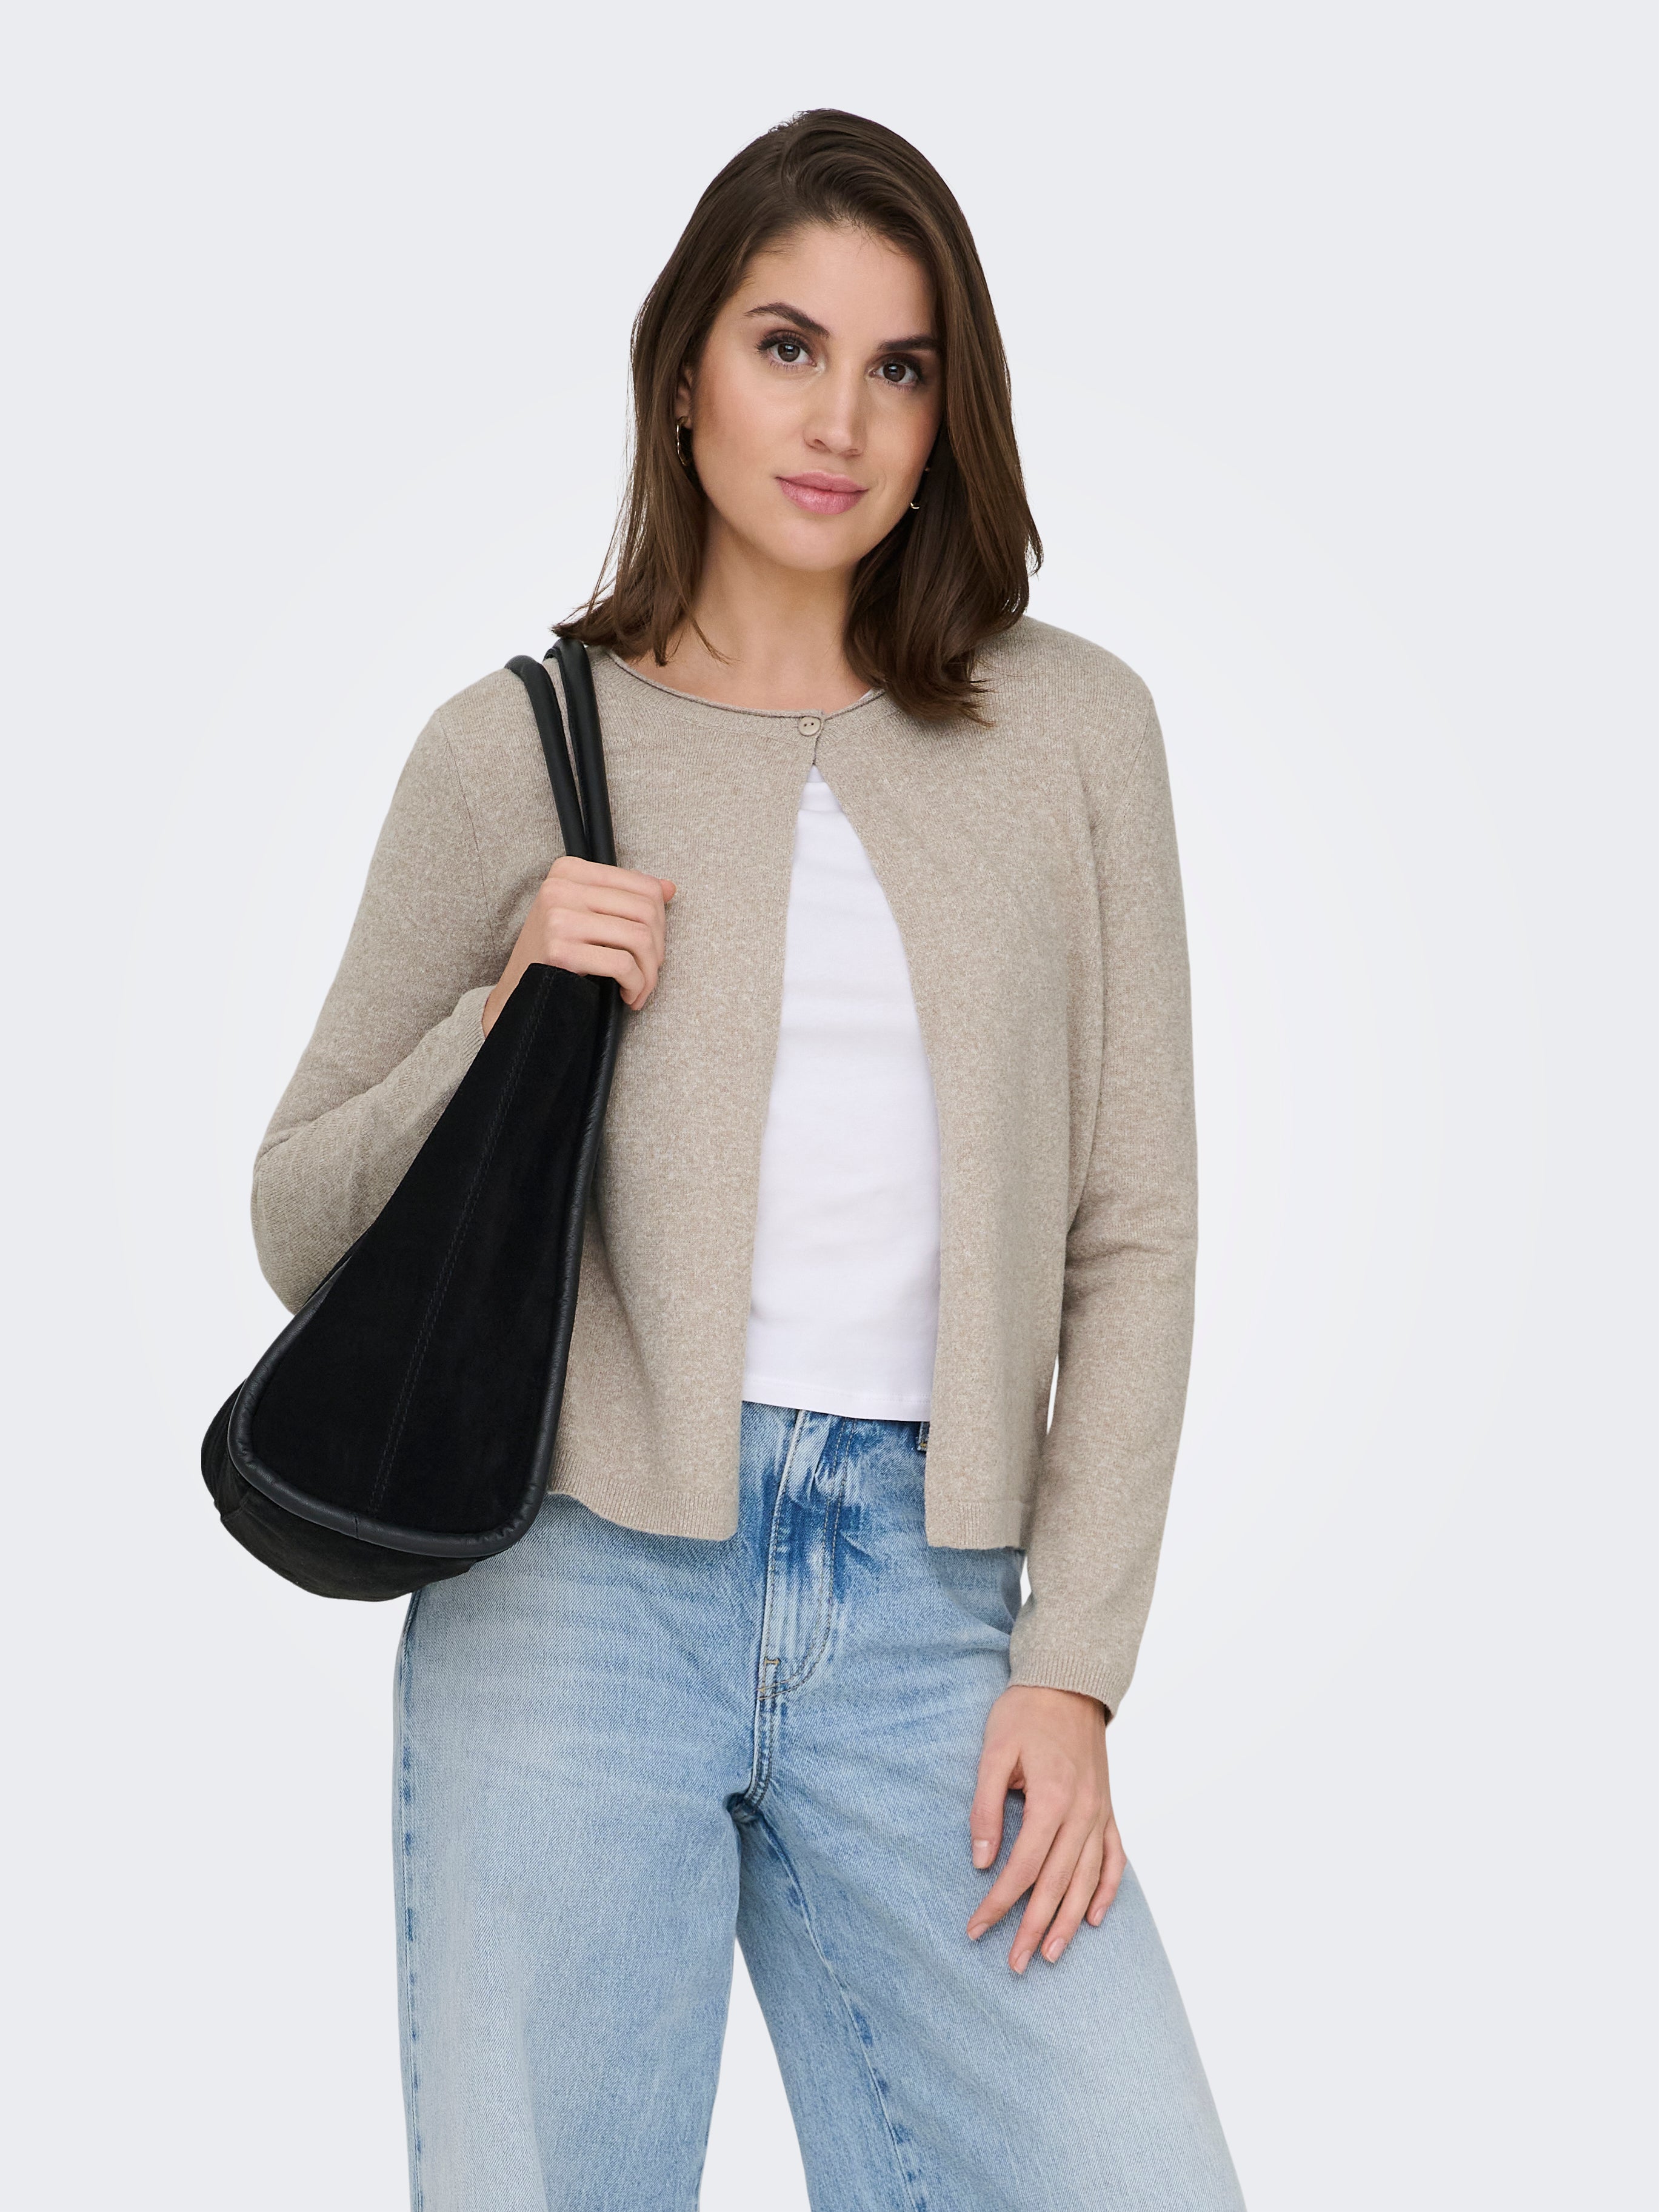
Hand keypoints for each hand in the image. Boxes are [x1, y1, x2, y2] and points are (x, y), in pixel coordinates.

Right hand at [483, 856, 676, 1033]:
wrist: (518, 992)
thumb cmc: (554, 954)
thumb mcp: (587, 915)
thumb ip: (624, 899)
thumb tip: (668, 887)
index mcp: (570, 870)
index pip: (643, 885)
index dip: (661, 922)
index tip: (653, 947)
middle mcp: (562, 887)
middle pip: (646, 911)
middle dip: (658, 950)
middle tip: (649, 973)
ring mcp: (559, 917)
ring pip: (639, 937)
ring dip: (649, 973)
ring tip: (640, 988)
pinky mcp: (560, 949)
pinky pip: (622, 964)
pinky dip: (636, 985)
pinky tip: (628, 995)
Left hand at [966, 1684, 1125, 1971]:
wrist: (1069, 1682)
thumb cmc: (1025, 1713)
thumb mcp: (994, 1752)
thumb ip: (986, 1806)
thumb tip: (982, 1859)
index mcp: (1053, 1799)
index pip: (1024, 1867)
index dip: (998, 1903)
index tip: (976, 1929)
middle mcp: (1082, 1813)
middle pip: (1057, 1884)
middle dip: (1032, 1927)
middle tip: (1015, 1964)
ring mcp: (1100, 1812)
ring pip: (1087, 1880)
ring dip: (1068, 1921)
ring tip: (1050, 1954)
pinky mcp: (1107, 1808)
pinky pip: (1114, 1859)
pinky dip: (1106, 1891)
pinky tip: (1093, 1918)